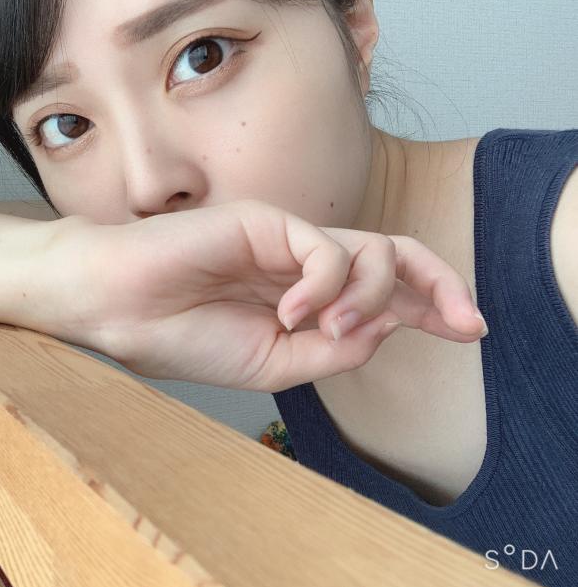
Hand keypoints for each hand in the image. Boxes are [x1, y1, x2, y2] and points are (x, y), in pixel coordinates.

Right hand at [49, 199, 485, 391]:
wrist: (120, 308)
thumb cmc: (182, 336)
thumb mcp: (272, 364)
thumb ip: (330, 349)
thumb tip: (384, 329)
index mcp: (302, 298)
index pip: (380, 293)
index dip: (429, 306)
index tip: (467, 330)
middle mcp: (302, 265)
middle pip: (393, 258)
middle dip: (439, 285)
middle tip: (466, 322)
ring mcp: (285, 240)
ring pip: (369, 251)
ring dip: (370, 295)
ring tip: (329, 326)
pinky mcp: (266, 222)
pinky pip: (325, 248)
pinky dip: (323, 284)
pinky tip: (291, 311)